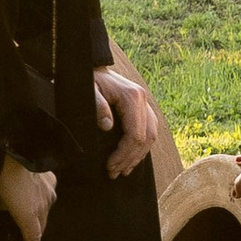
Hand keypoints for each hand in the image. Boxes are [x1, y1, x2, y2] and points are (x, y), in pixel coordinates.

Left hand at [0, 152, 57, 240]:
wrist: (14, 148)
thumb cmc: (1, 174)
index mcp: (29, 215)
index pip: (34, 238)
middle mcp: (43, 206)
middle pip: (39, 225)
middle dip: (26, 228)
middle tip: (10, 223)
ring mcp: (49, 192)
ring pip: (43, 209)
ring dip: (32, 210)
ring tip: (15, 203)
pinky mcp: (52, 179)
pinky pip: (46, 193)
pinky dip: (36, 195)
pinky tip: (27, 189)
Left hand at [91, 65, 159, 181]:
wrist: (94, 66)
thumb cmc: (89, 79)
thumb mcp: (88, 90)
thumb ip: (97, 106)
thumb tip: (107, 127)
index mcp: (132, 97)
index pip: (135, 134)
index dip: (124, 154)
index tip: (110, 166)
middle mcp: (143, 100)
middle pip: (146, 138)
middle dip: (130, 159)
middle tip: (114, 173)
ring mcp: (145, 104)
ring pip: (151, 136)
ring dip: (138, 156)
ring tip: (122, 171)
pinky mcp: (143, 108)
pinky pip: (149, 132)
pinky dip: (141, 148)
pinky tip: (130, 159)